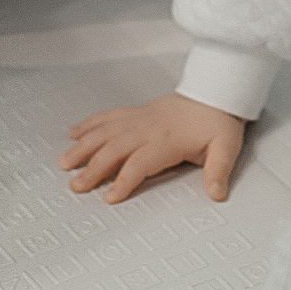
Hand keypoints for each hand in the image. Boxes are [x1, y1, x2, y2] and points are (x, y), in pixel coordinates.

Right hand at [63, 93, 247, 202]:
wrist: (215, 92)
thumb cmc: (219, 121)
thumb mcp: (226, 147)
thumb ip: (219, 171)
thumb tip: (217, 193)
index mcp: (168, 140)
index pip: (140, 162)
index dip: (124, 180)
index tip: (110, 197)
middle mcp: (148, 128)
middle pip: (115, 148)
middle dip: (93, 168)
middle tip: (76, 186)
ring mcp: (139, 119)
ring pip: (105, 132)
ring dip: (83, 147)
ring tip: (64, 162)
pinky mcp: (136, 112)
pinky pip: (108, 117)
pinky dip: (89, 124)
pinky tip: (74, 133)